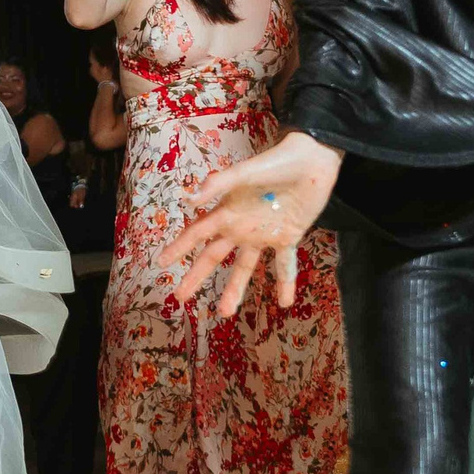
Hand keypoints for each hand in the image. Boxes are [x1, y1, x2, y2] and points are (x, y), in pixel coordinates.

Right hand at [159, 131, 342, 315]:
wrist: (312, 160)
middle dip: (197, 276)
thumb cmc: (275, 162)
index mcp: (227, 211)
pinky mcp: (288, 237)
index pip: (197, 233)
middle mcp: (241, 227)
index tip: (161, 263)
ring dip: (235, 289)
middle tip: (181, 297)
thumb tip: (188, 200)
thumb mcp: (244, 172)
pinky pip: (285, 265)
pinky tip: (285, 302)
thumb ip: (217, 184)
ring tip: (225, 313)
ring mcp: (264, 235)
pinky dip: (285, 283)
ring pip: (245, 267)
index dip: (178, 247)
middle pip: (214, 256)